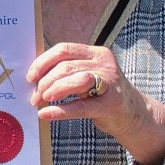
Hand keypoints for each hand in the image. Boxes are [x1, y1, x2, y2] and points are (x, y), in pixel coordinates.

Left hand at [26, 42, 164, 164]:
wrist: (134, 115)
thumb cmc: (104, 95)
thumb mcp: (89, 76)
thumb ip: (69, 71)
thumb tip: (35, 76)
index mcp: (97, 53)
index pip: (64, 50)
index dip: (43, 62)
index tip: (31, 76)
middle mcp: (104, 64)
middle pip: (65, 66)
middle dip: (44, 81)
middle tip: (34, 96)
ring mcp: (110, 83)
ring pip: (74, 80)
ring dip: (52, 91)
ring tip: (41, 101)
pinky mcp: (111, 104)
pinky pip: (80, 106)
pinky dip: (60, 110)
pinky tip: (46, 114)